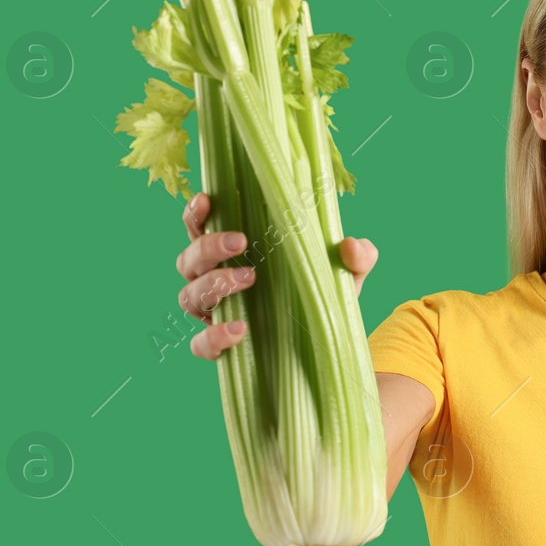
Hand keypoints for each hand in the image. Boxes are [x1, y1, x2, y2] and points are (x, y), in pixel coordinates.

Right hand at [176, 193, 378, 360]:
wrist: (330, 342)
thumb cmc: (325, 294)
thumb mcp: (348, 274)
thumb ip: (358, 257)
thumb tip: (352, 245)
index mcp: (233, 253)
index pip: (199, 228)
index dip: (196, 213)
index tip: (207, 199)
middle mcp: (214, 280)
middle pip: (188, 260)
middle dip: (208, 247)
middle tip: (242, 243)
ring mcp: (214, 313)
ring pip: (188, 296)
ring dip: (213, 284)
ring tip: (251, 279)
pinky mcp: (220, 346)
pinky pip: (200, 344)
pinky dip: (214, 336)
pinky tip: (241, 329)